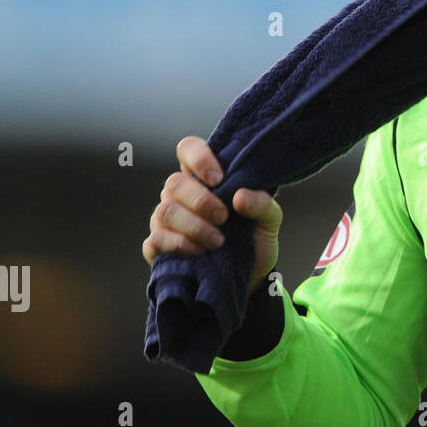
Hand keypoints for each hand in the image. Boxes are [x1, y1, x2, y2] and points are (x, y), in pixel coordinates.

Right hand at [143, 136, 282, 294]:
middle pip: (174, 183)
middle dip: (200, 200)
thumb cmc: (255, 238)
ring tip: (217, 241)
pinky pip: (156, 240)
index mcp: (205, 179)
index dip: (198, 157)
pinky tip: (199, 252)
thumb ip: (262, 203)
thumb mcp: (270, 220)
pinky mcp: (159, 247)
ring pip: (164, 211)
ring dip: (193, 225)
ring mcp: (167, 221)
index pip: (188, 149)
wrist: (250, 276)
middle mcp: (181, 195)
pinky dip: (179, 245)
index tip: (218, 178)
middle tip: (224, 217)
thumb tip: (240, 197)